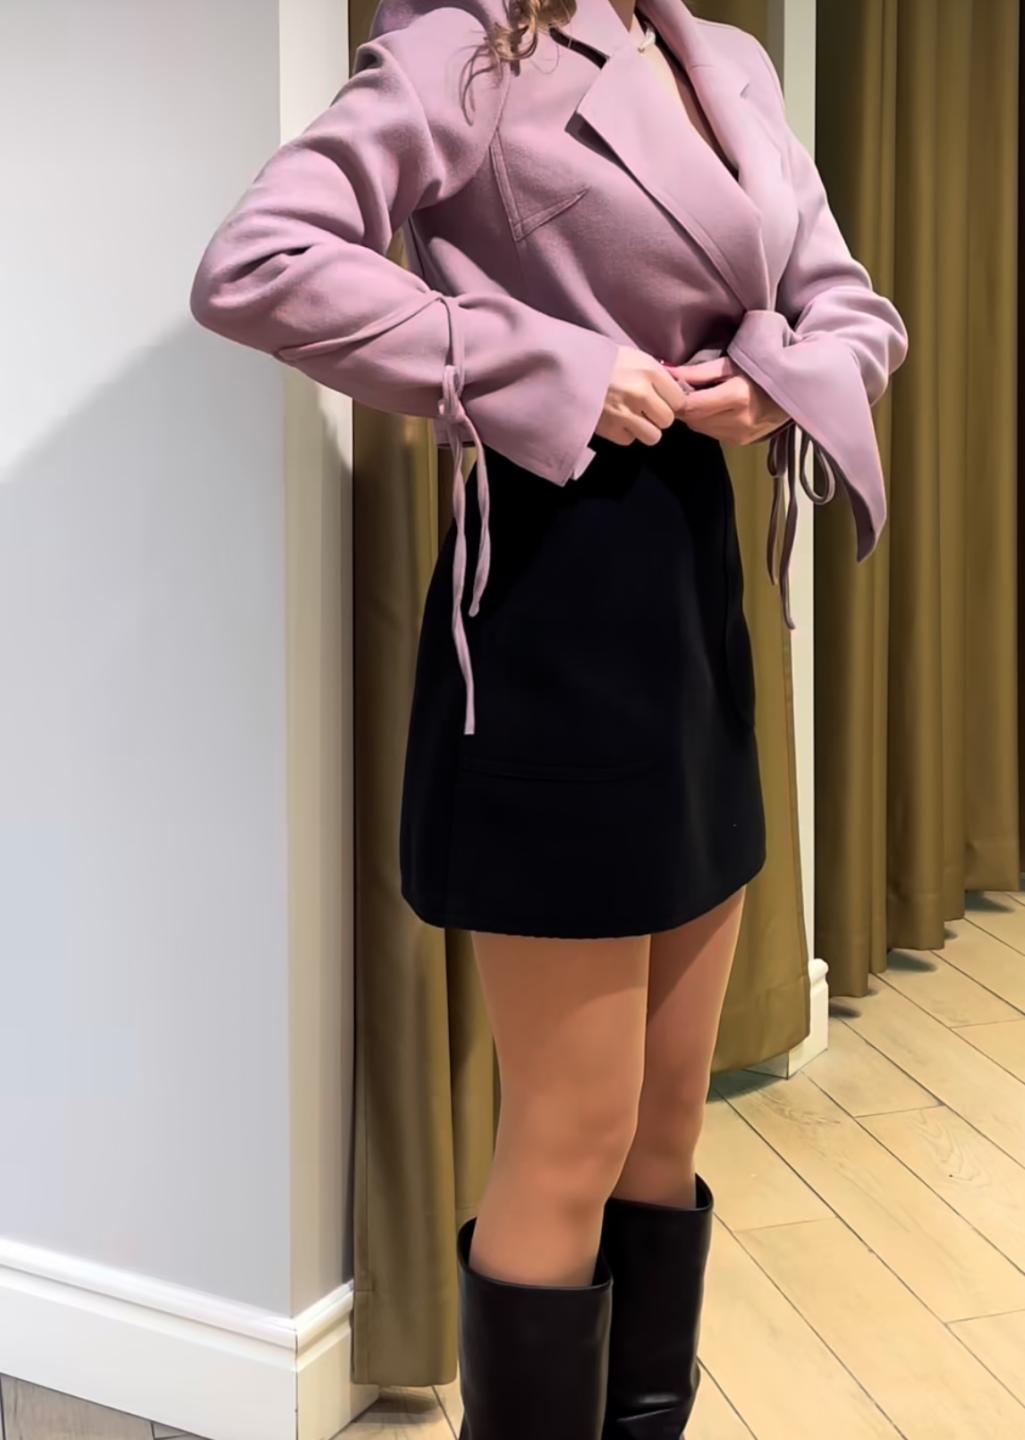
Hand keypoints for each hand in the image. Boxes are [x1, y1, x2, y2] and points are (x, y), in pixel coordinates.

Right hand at [592, 346, 690, 445]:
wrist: (569, 369)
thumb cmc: (606, 361)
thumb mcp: (636, 358)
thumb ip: (657, 376)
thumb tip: (677, 393)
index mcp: (649, 371)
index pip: (679, 400)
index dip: (671, 401)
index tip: (661, 399)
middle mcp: (640, 393)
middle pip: (667, 420)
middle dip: (658, 417)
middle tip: (645, 409)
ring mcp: (624, 413)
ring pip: (653, 436)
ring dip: (645, 429)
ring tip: (633, 417)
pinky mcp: (609, 428)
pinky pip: (629, 439)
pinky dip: (625, 433)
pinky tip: (617, 420)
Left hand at [660, 356, 788, 444]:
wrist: (794, 390)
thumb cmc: (762, 370)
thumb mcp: (731, 364)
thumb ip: (699, 372)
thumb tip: (669, 373)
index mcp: (736, 397)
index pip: (691, 406)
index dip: (677, 398)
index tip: (673, 387)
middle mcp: (737, 420)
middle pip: (693, 419)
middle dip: (685, 406)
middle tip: (687, 390)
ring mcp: (739, 434)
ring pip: (699, 428)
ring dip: (695, 415)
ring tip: (703, 398)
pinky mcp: (740, 442)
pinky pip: (711, 433)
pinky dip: (707, 422)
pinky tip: (716, 409)